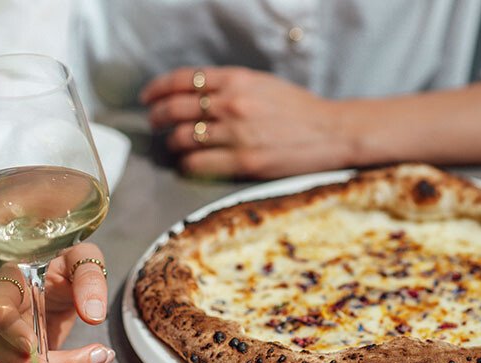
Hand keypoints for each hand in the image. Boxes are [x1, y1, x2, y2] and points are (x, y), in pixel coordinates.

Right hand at [0, 243, 114, 362]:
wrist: (69, 274)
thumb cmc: (68, 260)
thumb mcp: (82, 257)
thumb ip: (88, 278)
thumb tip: (93, 314)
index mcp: (10, 284)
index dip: (11, 331)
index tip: (32, 346)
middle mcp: (6, 313)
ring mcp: (16, 336)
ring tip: (97, 361)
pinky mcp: (34, 353)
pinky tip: (99, 362)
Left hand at [141, 66, 350, 178]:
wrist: (331, 132)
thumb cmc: (299, 110)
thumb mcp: (263, 84)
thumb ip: (229, 86)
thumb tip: (195, 93)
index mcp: (237, 80)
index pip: (182, 79)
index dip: (158, 89)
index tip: (149, 98)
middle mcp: (232, 104)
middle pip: (175, 109)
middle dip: (157, 117)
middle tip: (155, 123)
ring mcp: (237, 134)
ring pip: (182, 138)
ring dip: (171, 144)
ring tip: (174, 147)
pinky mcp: (244, 162)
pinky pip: (198, 164)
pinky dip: (186, 165)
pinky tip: (188, 165)